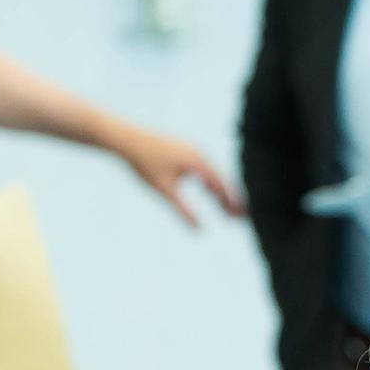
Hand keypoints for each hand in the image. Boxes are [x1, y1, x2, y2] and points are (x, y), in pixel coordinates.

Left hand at [115, 129, 245, 227]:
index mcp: (198, 163)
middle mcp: (199, 153)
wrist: (128, 139)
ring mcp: (191, 149)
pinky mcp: (183, 149)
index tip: (241, 218)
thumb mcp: (165, 190)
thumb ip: (183, 210)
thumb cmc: (145, 165)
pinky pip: (203, 167)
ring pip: (212, 173)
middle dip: (229, 199)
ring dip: (219, 191)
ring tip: (226, 207)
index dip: (231, 203)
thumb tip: (200, 230)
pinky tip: (207, 189)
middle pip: (220, 180)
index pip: (220, 187)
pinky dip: (209, 181)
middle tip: (240, 216)